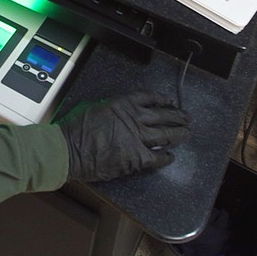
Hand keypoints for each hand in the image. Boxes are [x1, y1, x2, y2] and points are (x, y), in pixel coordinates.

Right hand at [58, 91, 190, 182]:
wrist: (70, 149)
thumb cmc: (76, 127)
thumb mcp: (94, 107)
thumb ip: (111, 108)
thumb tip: (117, 113)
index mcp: (123, 103)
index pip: (149, 97)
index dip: (162, 99)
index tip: (169, 102)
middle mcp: (135, 117)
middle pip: (163, 115)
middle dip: (177, 116)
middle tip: (186, 118)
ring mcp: (138, 138)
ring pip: (165, 135)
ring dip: (178, 134)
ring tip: (186, 133)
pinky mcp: (137, 158)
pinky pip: (157, 157)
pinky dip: (165, 157)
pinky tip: (171, 157)